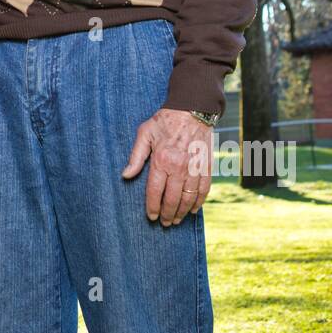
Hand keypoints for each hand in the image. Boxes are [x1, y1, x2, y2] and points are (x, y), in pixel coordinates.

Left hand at [121, 107, 212, 224]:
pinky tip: (193, 210)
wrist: (193, 109)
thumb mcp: (144, 134)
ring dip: (182, 212)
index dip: (153, 207)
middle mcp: (179, 167)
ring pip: (188, 198)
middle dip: (168, 214)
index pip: (155, 191)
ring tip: (177, 220)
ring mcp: (194, 168)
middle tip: (165, 223)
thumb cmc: (165, 120)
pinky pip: (203, 190)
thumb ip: (135, 157)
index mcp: (161, 160)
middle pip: (172, 199)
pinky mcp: (206, 166)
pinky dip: (199, 202)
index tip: (152, 217)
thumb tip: (125, 176)